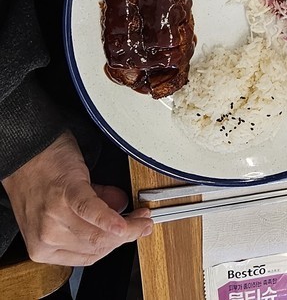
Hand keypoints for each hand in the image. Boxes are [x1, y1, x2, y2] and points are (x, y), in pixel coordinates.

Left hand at [2, 132, 152, 265]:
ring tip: (141, 215)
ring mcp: (54, 218)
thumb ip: (89, 214)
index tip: (132, 234)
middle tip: (143, 223)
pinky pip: (91, 211)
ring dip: (127, 226)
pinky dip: (109, 218)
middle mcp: (46, 236)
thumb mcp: (58, 207)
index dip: (116, 246)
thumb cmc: (36, 176)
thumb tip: (118, 212)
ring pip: (98, 233)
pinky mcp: (65, 193)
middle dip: (126, 237)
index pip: (88, 255)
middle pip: (97, 246)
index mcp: (43, 247)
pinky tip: (122, 221)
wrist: (22, 151)